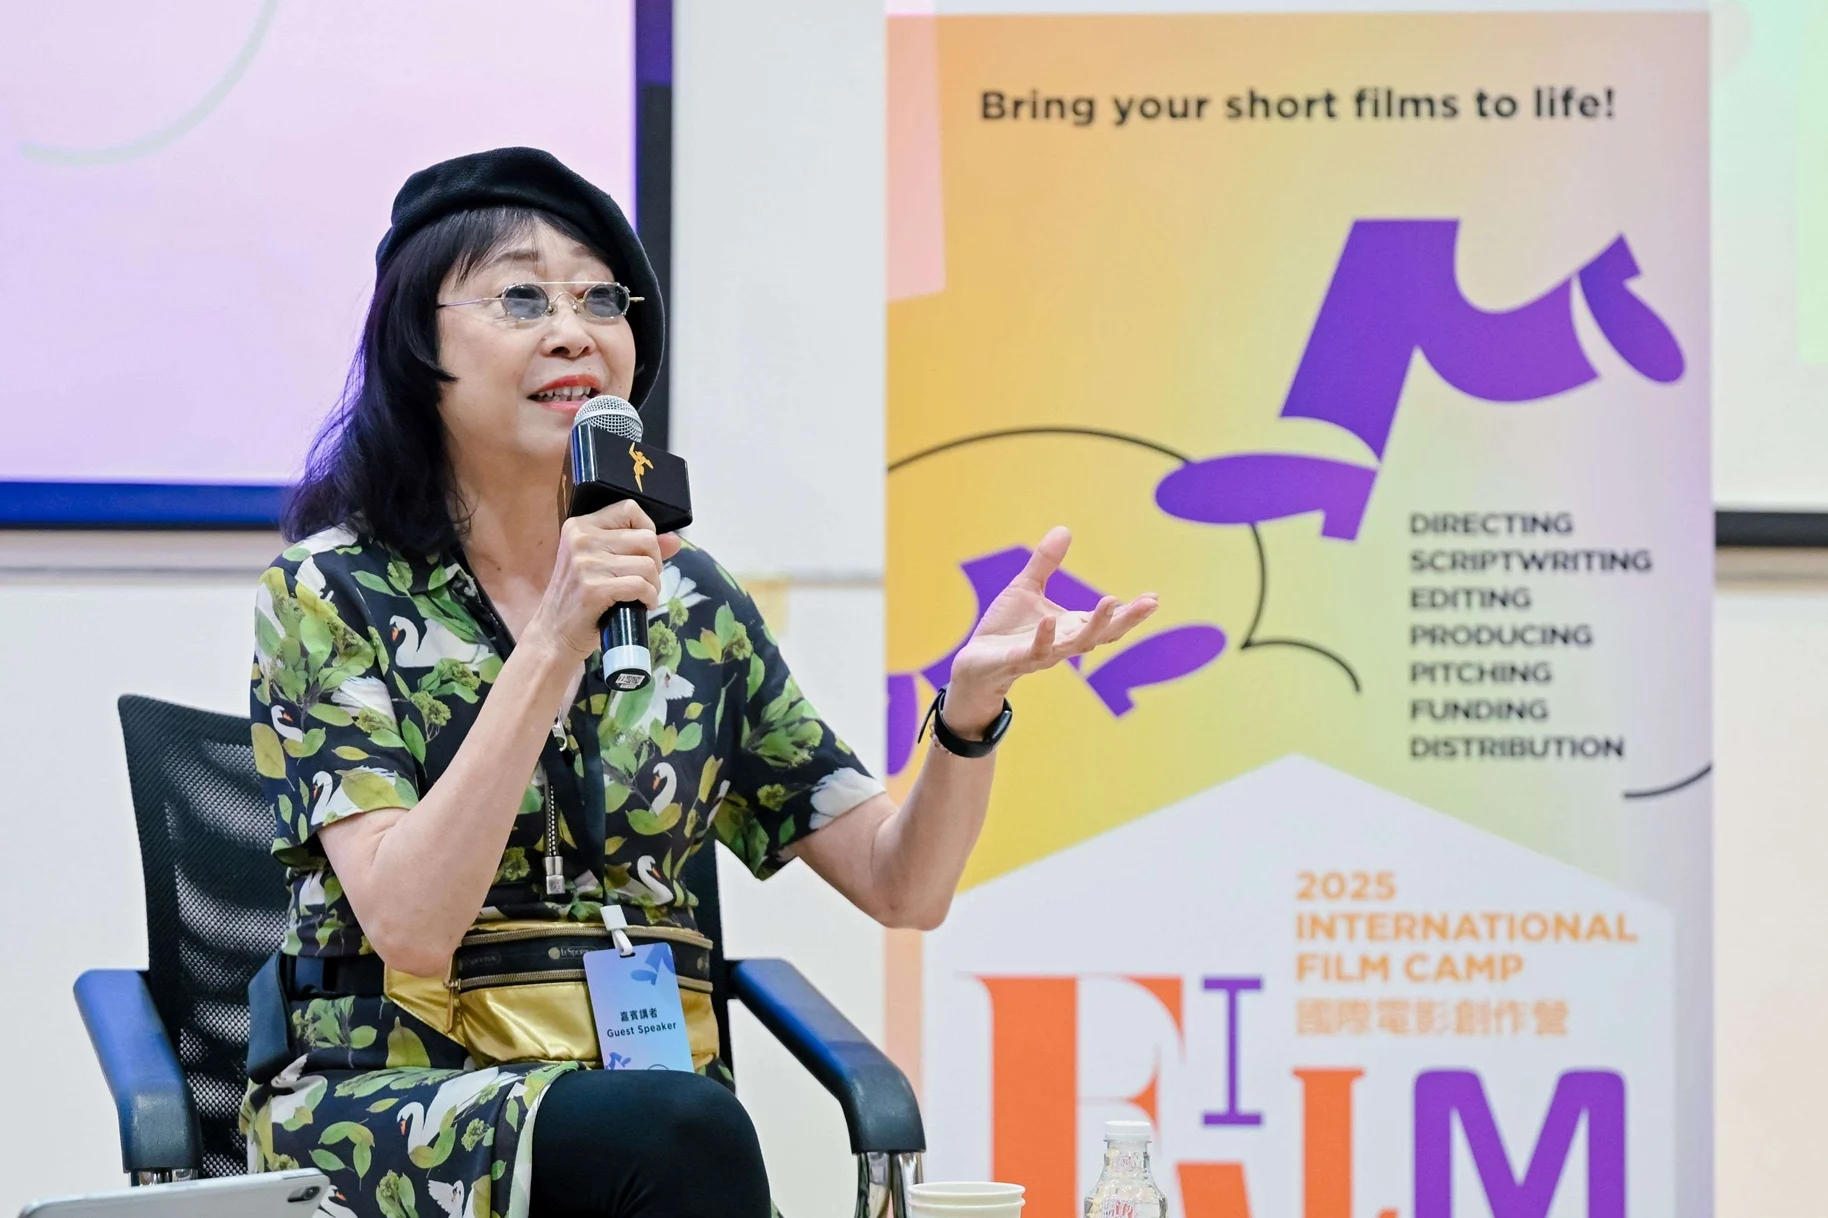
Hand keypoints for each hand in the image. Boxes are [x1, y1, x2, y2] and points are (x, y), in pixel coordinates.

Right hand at [525, 501, 683, 663]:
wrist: (553, 635)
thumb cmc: (580, 600)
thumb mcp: (602, 566)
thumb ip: (637, 549)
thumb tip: (674, 539)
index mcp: (579, 527)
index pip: (629, 509)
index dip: (647, 530)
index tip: (644, 552)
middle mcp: (580, 540)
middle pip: (645, 538)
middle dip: (655, 563)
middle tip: (646, 580)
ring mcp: (585, 564)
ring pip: (647, 564)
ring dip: (654, 584)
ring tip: (643, 595)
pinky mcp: (593, 589)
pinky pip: (641, 586)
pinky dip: (650, 598)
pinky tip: (642, 605)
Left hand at [944, 526, 1156, 733]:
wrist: (976, 661)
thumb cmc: (1006, 628)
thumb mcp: (1026, 588)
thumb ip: (1046, 562)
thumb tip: (1065, 529)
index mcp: (1070, 627)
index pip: (1107, 622)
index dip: (1131, 612)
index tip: (1154, 598)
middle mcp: (1063, 643)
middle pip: (1102, 634)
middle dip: (1126, 619)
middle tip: (1149, 604)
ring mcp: (1043, 654)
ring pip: (1075, 645)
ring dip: (1095, 625)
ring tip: (1111, 601)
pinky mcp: (1018, 660)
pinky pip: (1036, 652)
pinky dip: (1045, 638)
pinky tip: (1051, 621)